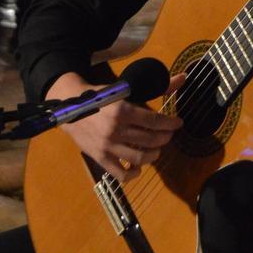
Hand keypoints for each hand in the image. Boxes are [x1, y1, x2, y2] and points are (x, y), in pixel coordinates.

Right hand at [46, 71, 185, 180]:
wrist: (69, 107)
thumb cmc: (99, 96)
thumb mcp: (125, 88)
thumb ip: (155, 86)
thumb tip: (183, 78)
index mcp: (122, 110)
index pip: (154, 121)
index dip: (170, 124)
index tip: (178, 124)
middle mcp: (115, 129)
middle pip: (150, 140)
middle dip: (164, 138)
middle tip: (167, 135)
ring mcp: (107, 146)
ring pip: (139, 157)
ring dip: (153, 155)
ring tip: (156, 150)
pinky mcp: (99, 157)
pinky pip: (120, 173)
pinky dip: (132, 174)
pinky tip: (138, 168)